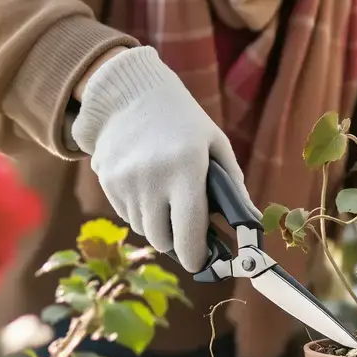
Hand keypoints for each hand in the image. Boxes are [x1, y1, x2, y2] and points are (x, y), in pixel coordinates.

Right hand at [72, 47, 256, 272]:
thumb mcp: (214, 144)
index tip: (201, 263)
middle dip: (178, 243)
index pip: (189, 233)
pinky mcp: (107, 181)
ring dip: (159, 226)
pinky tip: (148, 188)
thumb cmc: (183, 121)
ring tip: (167, 202)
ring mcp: (126, 182)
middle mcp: (153, 179)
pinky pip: (127, 215)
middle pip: (163, 240)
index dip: (196, 256)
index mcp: (186, 169)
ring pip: (144, 230)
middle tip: (187, 233)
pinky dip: (140, 212)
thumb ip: (233, 185)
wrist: (129, 94)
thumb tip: (248, 224)